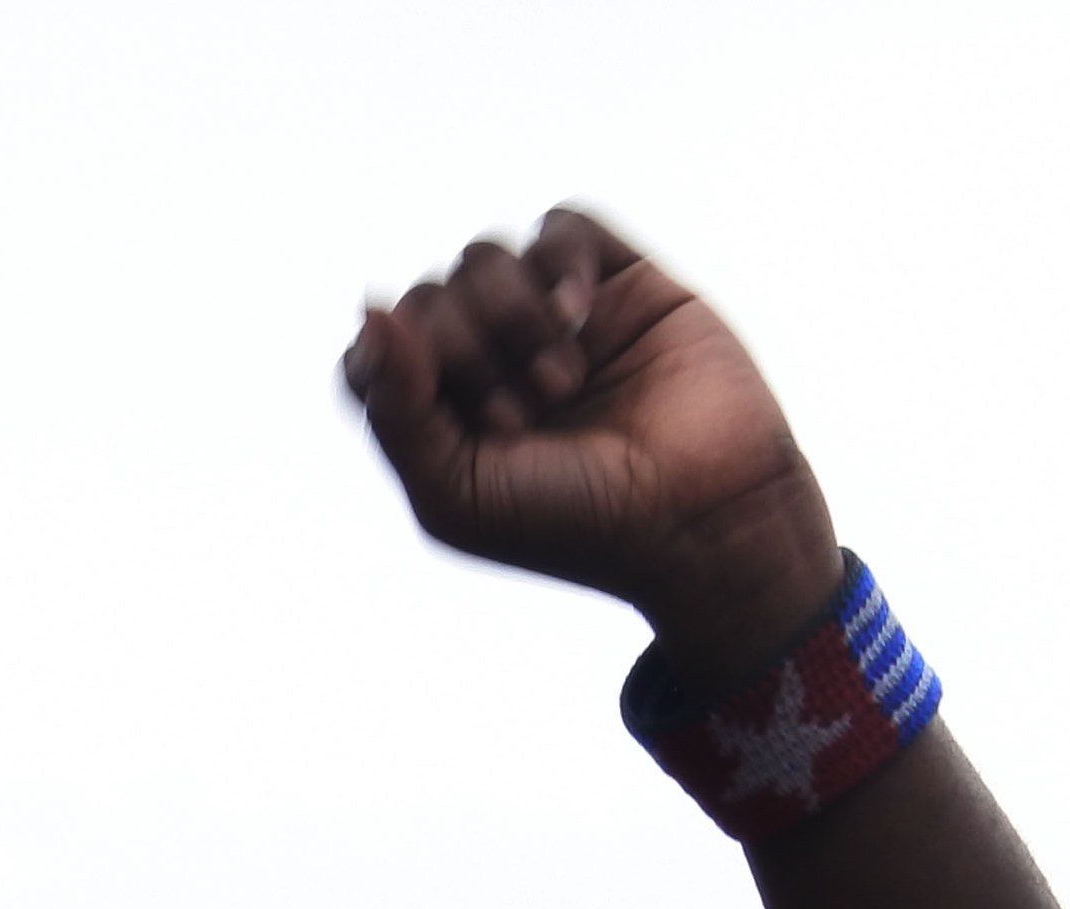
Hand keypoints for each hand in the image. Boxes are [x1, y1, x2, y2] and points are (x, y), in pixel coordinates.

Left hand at [342, 210, 843, 670]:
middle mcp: (486, 360)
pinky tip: (578, 315)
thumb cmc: (571, 522)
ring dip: (511, 317)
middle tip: (521, 414)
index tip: (443, 412)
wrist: (699, 514)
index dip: (394, 367)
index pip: (372, 352)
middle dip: (462, 350)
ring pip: (481, 258)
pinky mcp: (616, 280)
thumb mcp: (455, 492)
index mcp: (437, 416)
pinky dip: (558, 262)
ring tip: (562, 383)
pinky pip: (558, 225)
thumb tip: (370, 306)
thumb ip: (395, 407)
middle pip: (424, 298)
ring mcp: (548, 317)